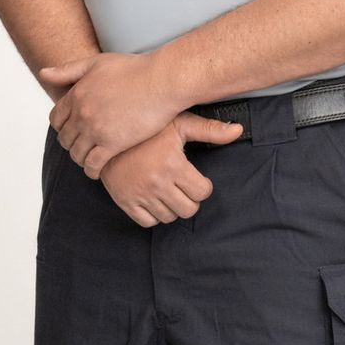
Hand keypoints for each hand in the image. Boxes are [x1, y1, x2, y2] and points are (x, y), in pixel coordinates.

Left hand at [42, 53, 187, 176]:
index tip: (72, 130)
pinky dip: (92, 170)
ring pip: (76, 154)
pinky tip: (97, 171)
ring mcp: (96, 129)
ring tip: (89, 160)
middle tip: (82, 147)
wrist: (161, 81)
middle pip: (65, 138)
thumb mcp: (96, 63)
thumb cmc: (134, 69)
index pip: (56, 119)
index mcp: (76, 94)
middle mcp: (82, 113)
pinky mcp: (113, 144)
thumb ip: (68, 70)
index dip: (62, 127)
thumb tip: (43, 73)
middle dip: (71, 143)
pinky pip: (93, 164)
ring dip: (80, 158)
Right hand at [100, 117, 245, 226]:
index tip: (196, 179)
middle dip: (190, 199)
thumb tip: (238, 130)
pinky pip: (148, 222)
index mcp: (172, 164)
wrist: (106, 132)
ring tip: (168, 190)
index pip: (202, 193)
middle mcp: (156, 182)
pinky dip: (154, 214)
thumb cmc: (147, 128)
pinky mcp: (125, 201)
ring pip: (169, 217)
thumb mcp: (179, 123)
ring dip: (173, 206)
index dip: (202, 186)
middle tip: (183, 186)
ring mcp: (139, 194)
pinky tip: (154, 198)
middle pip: (188, 210)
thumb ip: (209, 129)